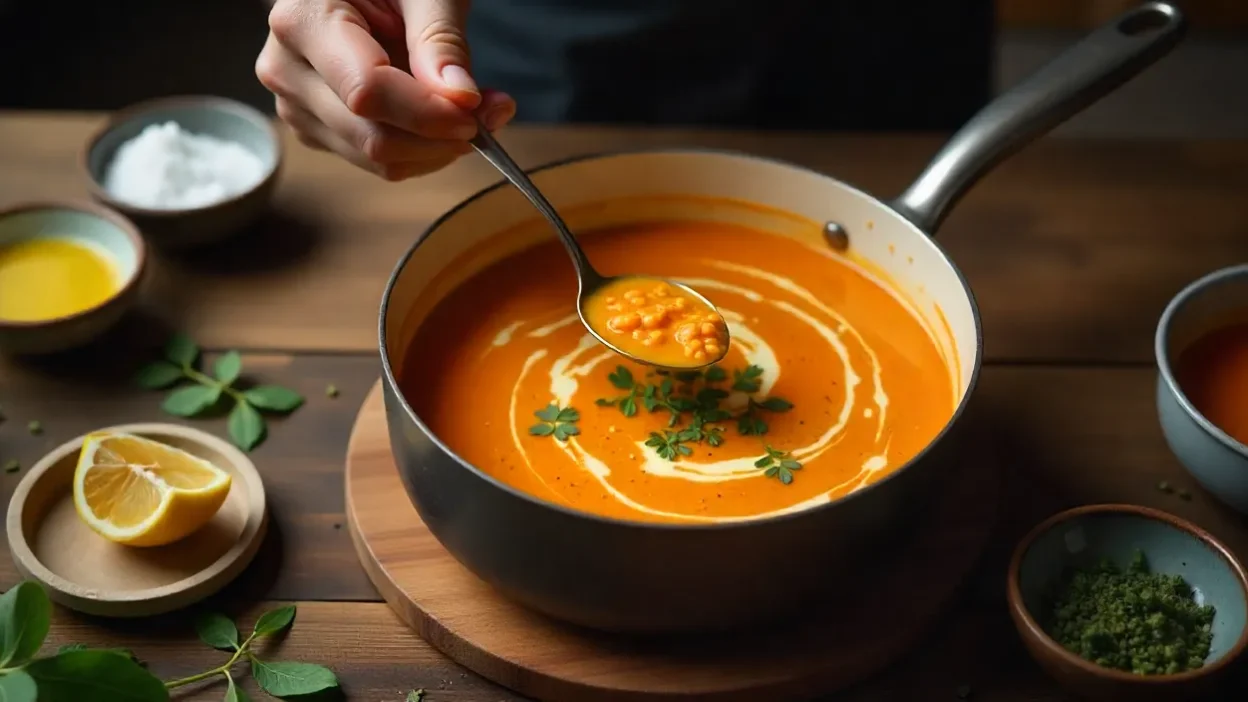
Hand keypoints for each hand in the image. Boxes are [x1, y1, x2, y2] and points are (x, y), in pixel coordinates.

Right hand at [255, 0, 514, 180]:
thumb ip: (440, 39)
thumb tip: (461, 99)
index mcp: (303, 20)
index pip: (366, 92)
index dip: (426, 113)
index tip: (474, 111)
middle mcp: (287, 69)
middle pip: (370, 136)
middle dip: (441, 137)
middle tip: (493, 113)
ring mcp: (297, 106)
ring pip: (376, 160)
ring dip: (438, 148)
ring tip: (477, 111)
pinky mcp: (317, 129)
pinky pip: (378, 163)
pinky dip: (423, 152)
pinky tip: (443, 119)